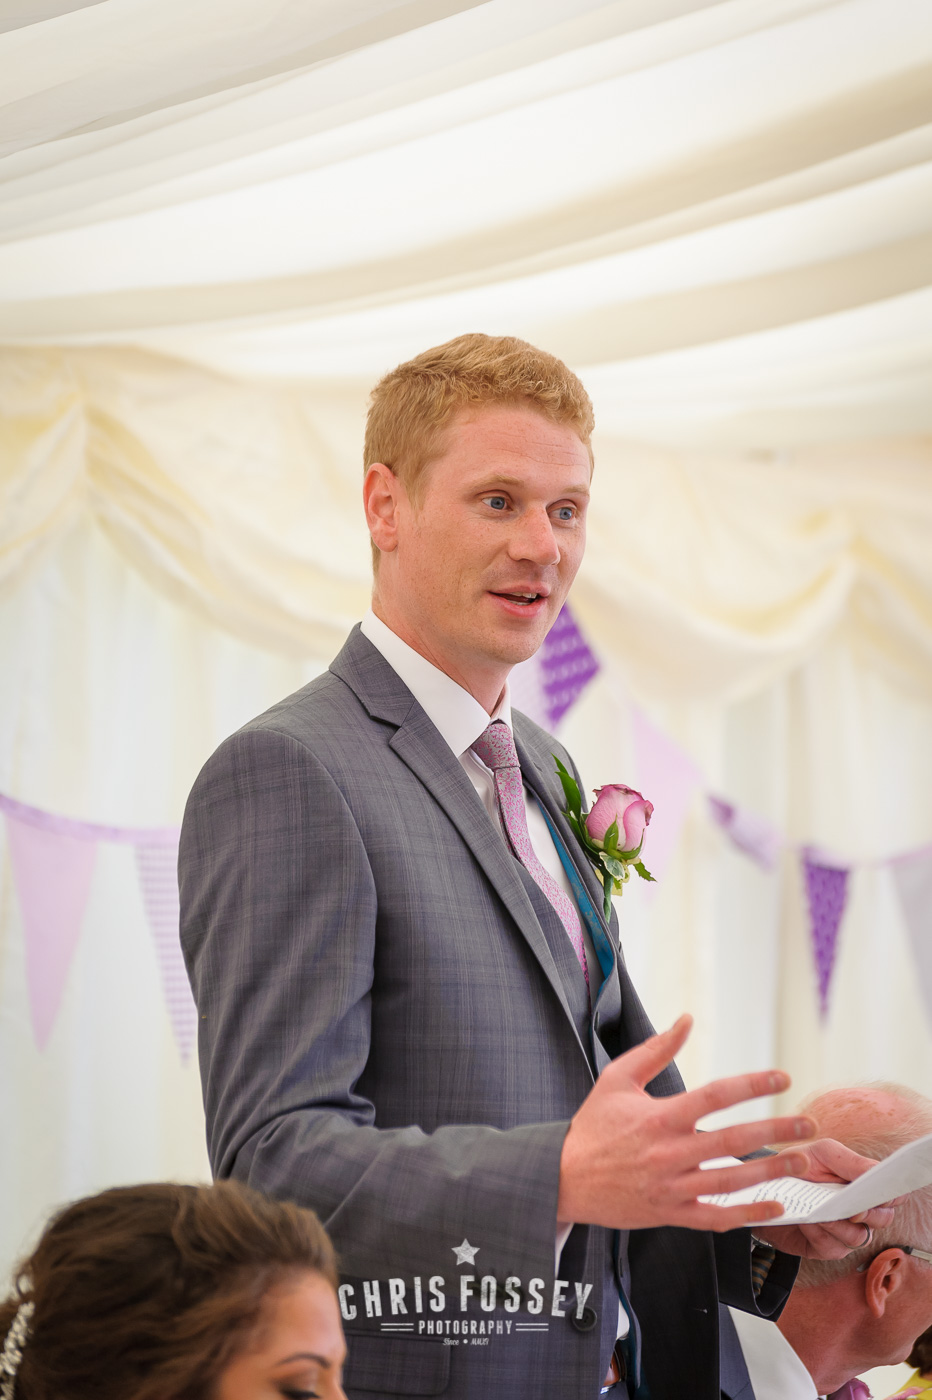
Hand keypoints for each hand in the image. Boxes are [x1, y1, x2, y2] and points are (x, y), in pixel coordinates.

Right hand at [557, 1014, 816, 1230]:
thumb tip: (686, 1019)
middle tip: (808, 1124)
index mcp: (660, 1116)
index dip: (753, 1085)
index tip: (782, 1078)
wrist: (564, 1178)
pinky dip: (748, 1214)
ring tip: (802, 1161)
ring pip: (732, 1180)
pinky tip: (775, 1207)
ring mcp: (673, 1186)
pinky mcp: (671, 1213)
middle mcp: (670, 1152)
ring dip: (772, 1171)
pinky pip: (716, 1217)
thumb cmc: (592, 1126)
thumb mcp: (617, 1078)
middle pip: (734, 1140)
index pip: (716, 1096)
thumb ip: (655, 1049)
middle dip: (776, 1130)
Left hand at [751, 1138, 899, 1257]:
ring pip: (858, 1237)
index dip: (891, 1196)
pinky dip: (819, 1234)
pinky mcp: (827, 1248)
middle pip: (883, 1219)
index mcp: (863, 1185)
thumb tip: (876, 1173)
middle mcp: (860, 1211)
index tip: (879, 1192)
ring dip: (838, 1224)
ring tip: (819, 1211)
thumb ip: (850, 1162)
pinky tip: (807, 1222)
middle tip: (851, 1207)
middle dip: (868, 1213)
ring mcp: (845, 1232)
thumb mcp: (821, 1153)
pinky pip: (833, 1248)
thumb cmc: (797, 1166)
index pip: (893, 1196)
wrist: (765, 1188)